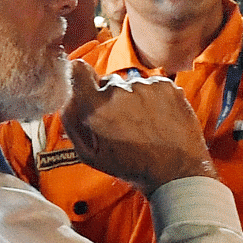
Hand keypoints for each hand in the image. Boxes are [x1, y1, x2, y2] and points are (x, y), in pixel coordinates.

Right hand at [61, 60, 217, 194]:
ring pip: (132, 85)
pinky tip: (158, 120)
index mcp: (96, 107)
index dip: (80, 75)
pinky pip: (153, 86)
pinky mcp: (166, 86)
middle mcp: (119, 91)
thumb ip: (72, 122)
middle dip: (111, 98)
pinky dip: (154, 98)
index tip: (85, 82)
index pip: (78, 70)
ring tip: (144, 125)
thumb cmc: (131, 166)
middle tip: (122, 122)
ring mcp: (145, 86)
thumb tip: (67, 98)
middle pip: (108, 82)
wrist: (175, 172)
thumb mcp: (90, 155)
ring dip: (134, 99)